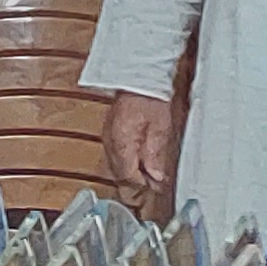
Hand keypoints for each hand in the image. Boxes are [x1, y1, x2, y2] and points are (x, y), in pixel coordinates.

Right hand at [103, 90, 177, 207]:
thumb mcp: (159, 128)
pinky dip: (126, 162)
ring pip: (116, 166)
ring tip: (148, 175)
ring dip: (131, 173)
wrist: (139, 78)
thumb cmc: (150, 98)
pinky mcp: (110, 132)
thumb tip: (155, 176)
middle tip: (154, 185)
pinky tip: (138, 162)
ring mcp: (107, 137)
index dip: (143, 184)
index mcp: (122, 143)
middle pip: (119, 173)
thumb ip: (154, 155)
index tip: (157, 187)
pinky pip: (115, 155)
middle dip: (136, 182)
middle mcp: (110, 142)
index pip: (128, 175)